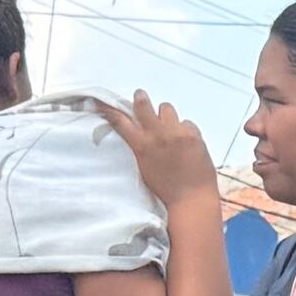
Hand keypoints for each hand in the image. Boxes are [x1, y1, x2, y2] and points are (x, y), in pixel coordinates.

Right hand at [100, 91, 221, 205]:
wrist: (191, 199)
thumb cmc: (166, 189)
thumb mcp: (145, 168)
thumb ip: (141, 148)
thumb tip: (140, 135)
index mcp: (141, 146)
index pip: (120, 121)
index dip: (110, 109)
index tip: (102, 100)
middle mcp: (157, 135)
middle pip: (143, 105)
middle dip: (140, 99)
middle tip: (140, 96)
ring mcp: (176, 133)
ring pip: (166, 108)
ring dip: (166, 116)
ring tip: (170, 129)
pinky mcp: (193, 135)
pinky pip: (187, 122)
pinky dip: (186, 130)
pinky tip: (188, 144)